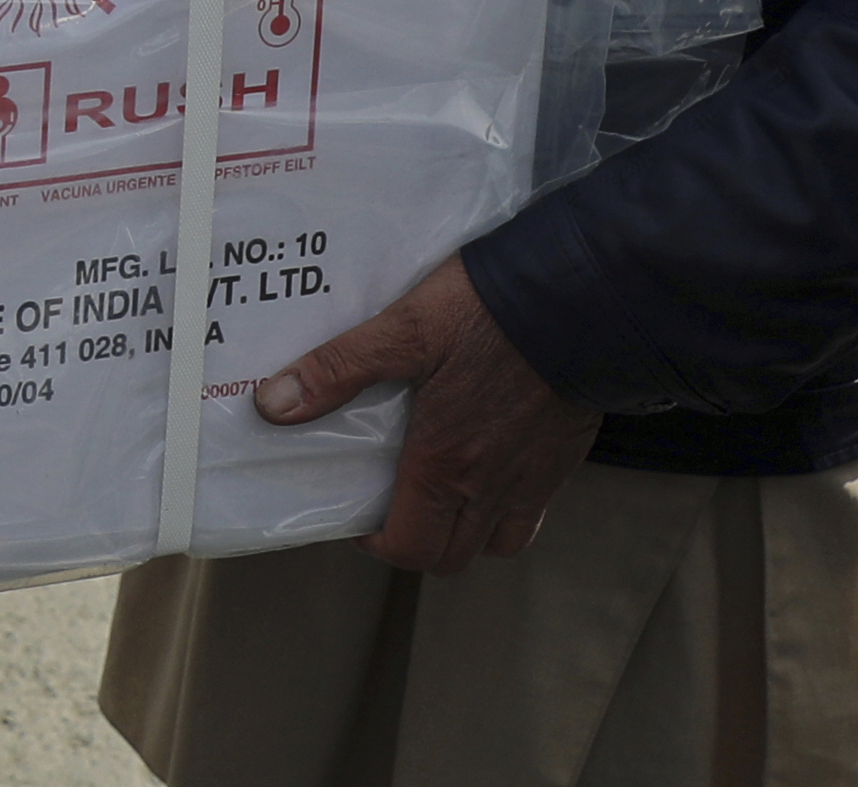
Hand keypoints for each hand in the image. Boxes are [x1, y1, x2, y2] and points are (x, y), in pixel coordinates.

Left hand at [252, 253, 595, 575]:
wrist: (585, 300)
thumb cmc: (490, 314)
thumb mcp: (403, 330)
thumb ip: (337, 370)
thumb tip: (273, 404)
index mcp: (445, 466)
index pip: (410, 548)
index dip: (377, 544)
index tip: (360, 515)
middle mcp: (492, 487)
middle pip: (452, 557)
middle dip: (417, 543)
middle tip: (394, 503)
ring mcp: (535, 479)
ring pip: (498, 542)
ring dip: (466, 532)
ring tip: (441, 490)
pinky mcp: (566, 459)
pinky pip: (534, 510)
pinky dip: (508, 508)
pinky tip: (491, 463)